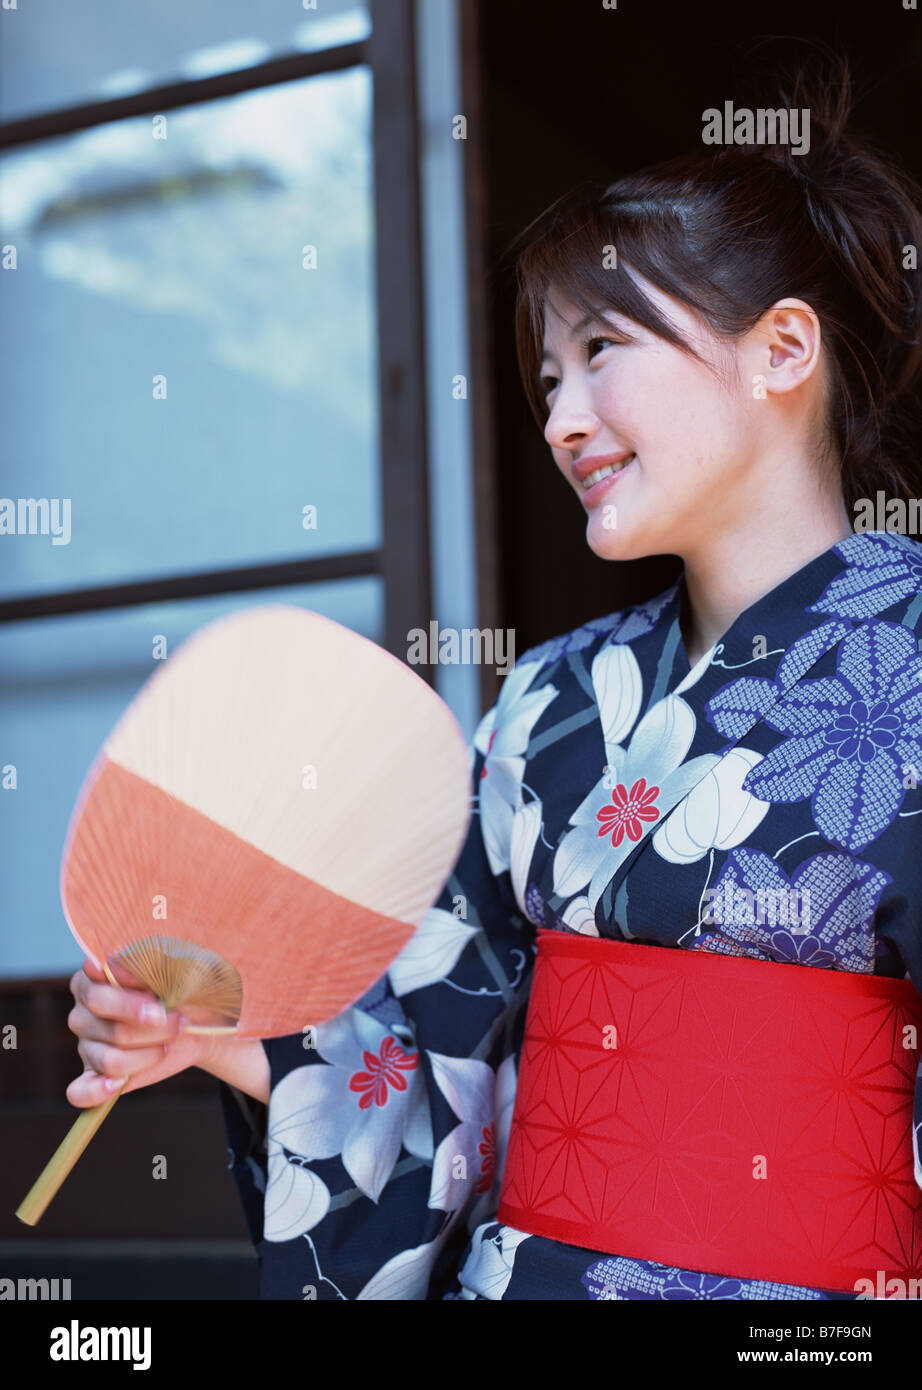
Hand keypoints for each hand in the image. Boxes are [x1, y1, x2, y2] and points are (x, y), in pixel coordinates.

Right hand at [66, 955, 218, 1106]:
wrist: (198, 1018)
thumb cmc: (181, 986)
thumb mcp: (172, 968)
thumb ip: (144, 965)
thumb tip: (112, 964)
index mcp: (92, 978)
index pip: (96, 991)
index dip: (130, 1000)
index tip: (159, 998)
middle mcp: (82, 1012)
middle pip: (110, 1027)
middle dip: (151, 1028)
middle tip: (179, 1020)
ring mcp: (85, 1045)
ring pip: (110, 1059)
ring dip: (149, 1053)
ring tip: (169, 1043)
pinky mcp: (95, 1074)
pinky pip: (80, 1092)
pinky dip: (97, 1091)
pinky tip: (118, 1084)